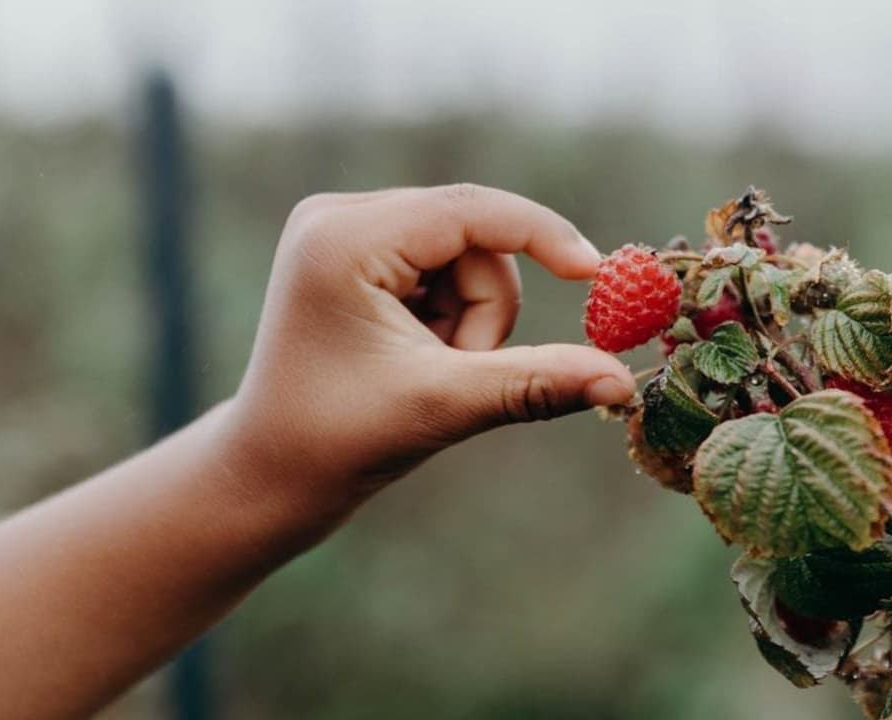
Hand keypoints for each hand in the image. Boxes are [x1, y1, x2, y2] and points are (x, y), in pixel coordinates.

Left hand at [223, 184, 634, 518]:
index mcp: (343, 238)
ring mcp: (346, 231)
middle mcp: (339, 216)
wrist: (269, 474)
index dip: (542, 236)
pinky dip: (453, 318)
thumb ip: (536, 382)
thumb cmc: (338, 442)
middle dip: (484, 312)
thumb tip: (622, 380)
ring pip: (468, 257)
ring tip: (428, 372)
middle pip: (475, 237)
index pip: (470, 210)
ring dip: (472, 321)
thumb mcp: (444, 405)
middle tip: (458, 370)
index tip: (597, 275)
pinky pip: (446, 268)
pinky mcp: (358, 253)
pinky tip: (414, 357)